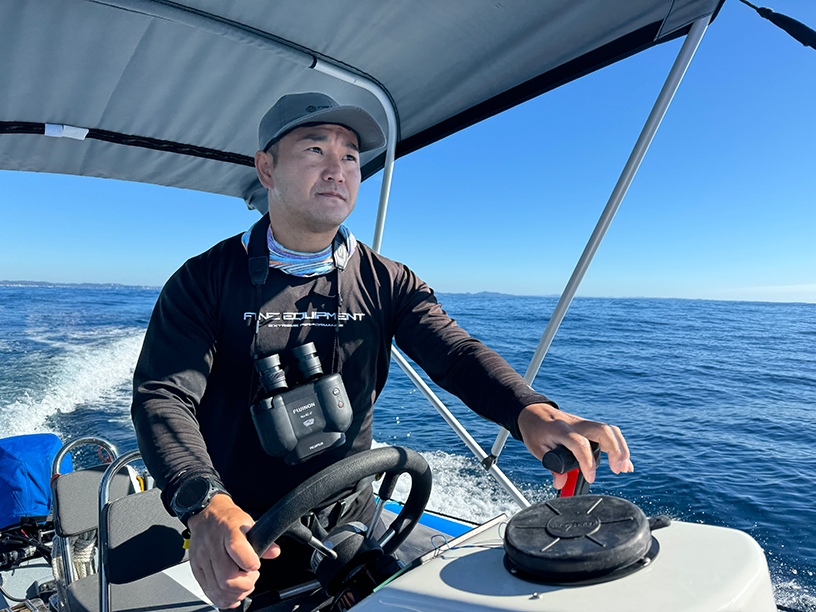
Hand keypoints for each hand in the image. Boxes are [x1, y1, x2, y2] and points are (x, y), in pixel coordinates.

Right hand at [187, 494, 280, 608]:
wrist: (205, 512)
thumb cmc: (227, 518)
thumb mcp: (249, 521)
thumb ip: (263, 539)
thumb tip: (274, 552)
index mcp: (229, 530)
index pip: (237, 549)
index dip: (250, 563)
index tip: (256, 565)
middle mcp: (213, 545)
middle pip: (226, 578)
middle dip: (245, 584)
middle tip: (252, 578)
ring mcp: (202, 558)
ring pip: (217, 588)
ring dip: (235, 594)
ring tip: (244, 587)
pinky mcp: (196, 568)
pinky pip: (208, 590)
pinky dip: (222, 599)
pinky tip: (232, 596)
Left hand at [517, 403, 633, 489]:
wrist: (533, 412)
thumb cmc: (535, 429)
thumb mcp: (536, 449)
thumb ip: (551, 467)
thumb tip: (561, 484)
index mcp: (560, 429)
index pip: (579, 443)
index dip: (587, 461)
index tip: (590, 477)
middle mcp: (576, 424)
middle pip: (603, 431)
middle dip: (616, 450)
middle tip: (617, 470)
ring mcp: (584, 424)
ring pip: (610, 430)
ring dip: (621, 449)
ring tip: (624, 469)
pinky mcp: (589, 427)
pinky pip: (609, 434)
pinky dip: (619, 447)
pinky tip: (624, 463)